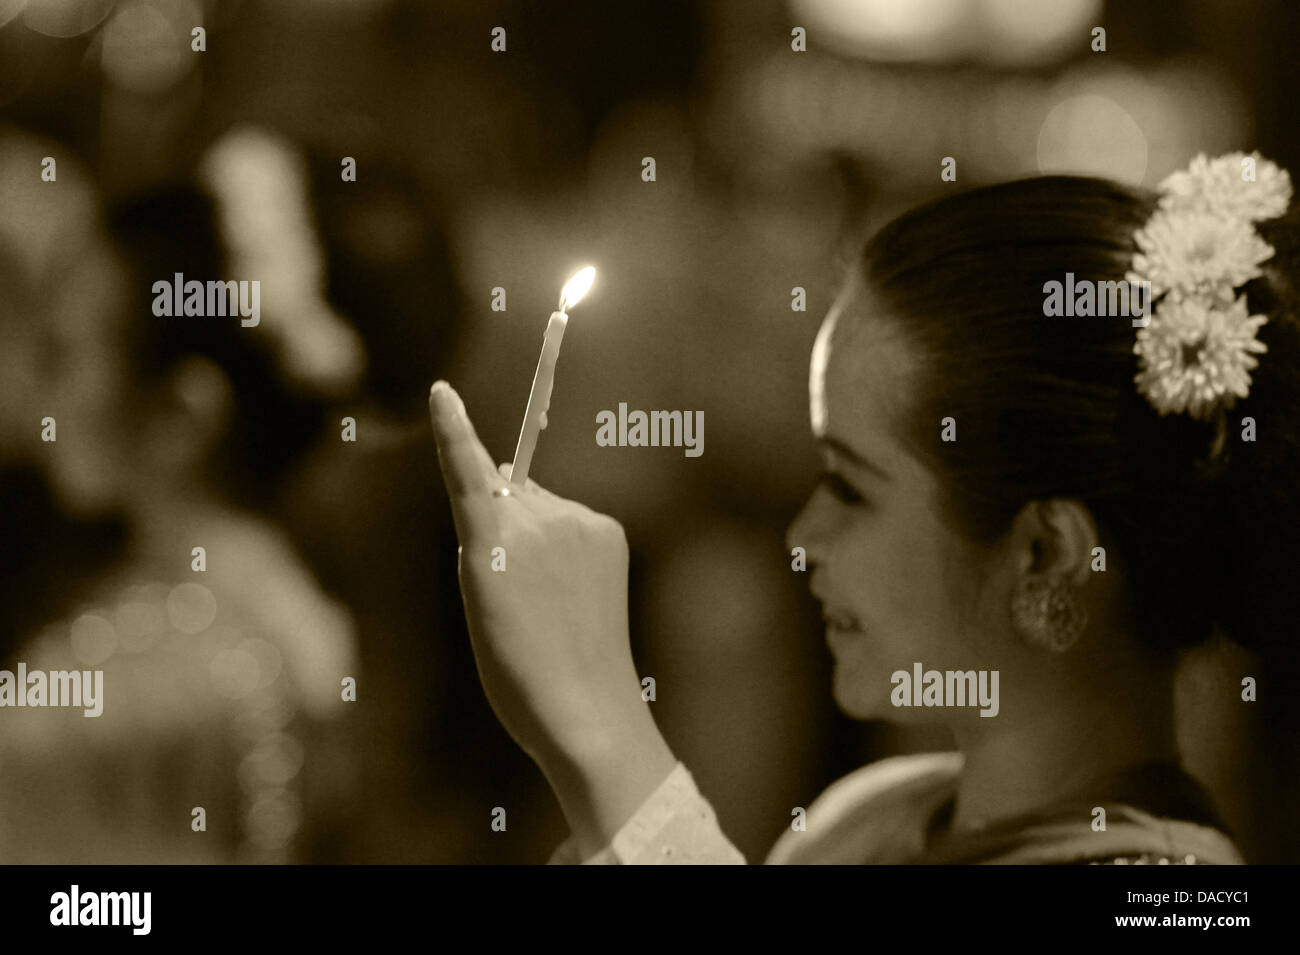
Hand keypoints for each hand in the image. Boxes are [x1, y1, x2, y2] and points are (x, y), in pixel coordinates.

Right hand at [428, 382, 675, 853]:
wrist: (584, 707)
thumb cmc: (516, 665)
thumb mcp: (478, 599)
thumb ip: (485, 535)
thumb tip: (515, 487)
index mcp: (493, 541)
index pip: (469, 471)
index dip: (453, 430)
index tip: (442, 392)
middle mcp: (539, 520)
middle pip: (509, 491)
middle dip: (504, 516)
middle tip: (508, 585)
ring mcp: (581, 523)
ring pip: (543, 506)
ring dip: (536, 534)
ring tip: (544, 599)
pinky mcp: (610, 531)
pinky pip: (574, 521)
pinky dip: (566, 544)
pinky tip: (572, 593)